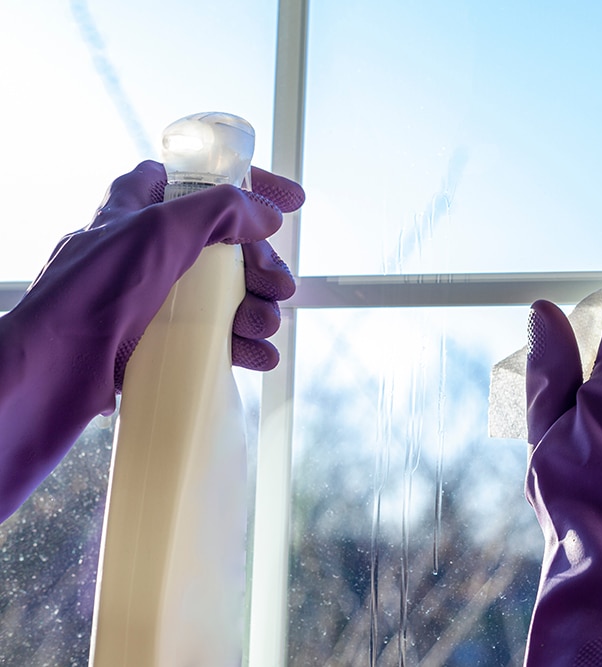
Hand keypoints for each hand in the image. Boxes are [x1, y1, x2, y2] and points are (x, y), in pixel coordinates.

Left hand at [0, 160, 303, 521]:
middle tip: (279, 285)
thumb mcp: (158, 231)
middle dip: (262, 265)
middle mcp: (147, 250)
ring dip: (258, 309)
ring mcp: (154, 298)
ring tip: (262, 326)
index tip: (290, 201)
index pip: (202, 179)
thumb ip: (219, 211)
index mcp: (138, 209)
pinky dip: (243, 345)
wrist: (50, 375)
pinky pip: (214, 337)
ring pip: (227, 294)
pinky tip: (258, 356)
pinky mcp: (160, 342)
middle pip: (228, 246)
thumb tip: (265, 214)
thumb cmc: (90, 295)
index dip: (251, 186)